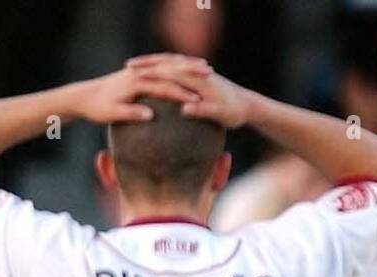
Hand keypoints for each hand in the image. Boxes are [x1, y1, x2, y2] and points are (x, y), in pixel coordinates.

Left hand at [68, 60, 208, 124]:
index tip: (199, 100)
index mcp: (135, 82)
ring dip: (186, 65)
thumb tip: (149, 115)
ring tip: (205, 68)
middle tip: (210, 74)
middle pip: (170, 70)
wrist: (84, 96)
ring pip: (168, 65)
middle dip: (190, 71)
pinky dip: (176, 68)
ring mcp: (138, 72)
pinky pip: (162, 69)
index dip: (182, 93)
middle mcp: (138, 73)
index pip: (164, 85)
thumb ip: (131, 113)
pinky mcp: (137, 74)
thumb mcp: (112, 114)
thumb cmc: (98, 109)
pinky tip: (187, 73)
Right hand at [126, 54, 253, 128]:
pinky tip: (152, 76)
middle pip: (168, 62)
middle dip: (148, 62)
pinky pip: (176, 70)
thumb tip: (186, 107)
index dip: (152, 70)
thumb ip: (204, 110)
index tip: (134, 71)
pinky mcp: (198, 77)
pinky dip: (163, 69)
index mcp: (198, 78)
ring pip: (170, 63)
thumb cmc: (236, 113)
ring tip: (134, 67)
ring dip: (154, 62)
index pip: (170, 70)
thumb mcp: (222, 115)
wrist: (249, 105)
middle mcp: (195, 72)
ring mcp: (196, 73)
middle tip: (127, 64)